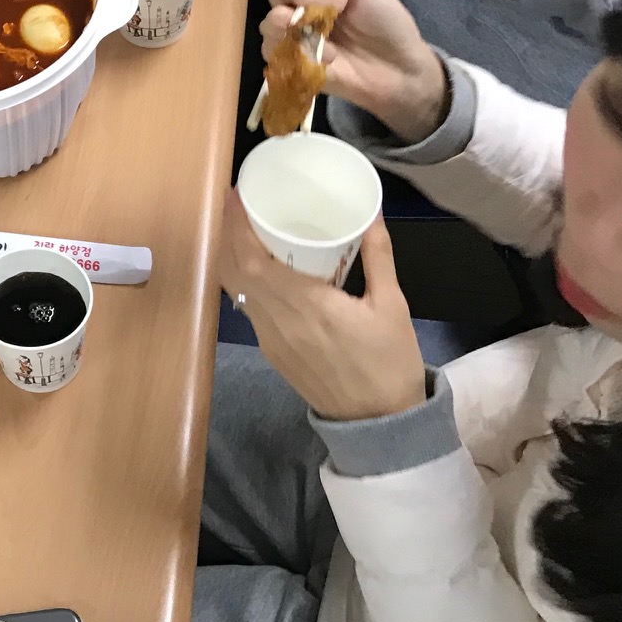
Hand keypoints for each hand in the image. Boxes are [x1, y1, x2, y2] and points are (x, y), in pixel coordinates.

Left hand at [218, 195, 426, 422]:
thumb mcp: (393, 306)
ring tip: (246, 229)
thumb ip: (378, 258)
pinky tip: (262, 269)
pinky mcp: (272, 353)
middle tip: (239, 205)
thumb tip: (372, 213)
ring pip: (238, 292)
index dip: (235, 228)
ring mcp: (270, 341)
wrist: (380, 424)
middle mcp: (279, 322)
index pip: (252, 262)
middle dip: (229, 235)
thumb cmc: (390, 362)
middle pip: (235, 273)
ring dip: (234, 259)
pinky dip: (247, 283)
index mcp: (307, 306)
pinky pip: (251, 310)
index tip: (234, 197)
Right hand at [248, 0, 446, 141]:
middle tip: (342, 6)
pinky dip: (306, 51)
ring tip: (333, 35)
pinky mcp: (287, 62)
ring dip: (308, 25)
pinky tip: (329, 56)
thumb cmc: (383, 17)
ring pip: (272, 19)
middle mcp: (293, 0)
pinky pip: (276, 50)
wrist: (398, 65)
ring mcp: (288, 32)